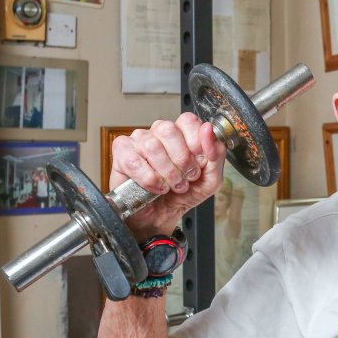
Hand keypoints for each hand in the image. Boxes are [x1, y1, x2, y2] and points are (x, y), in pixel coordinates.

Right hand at [110, 113, 225, 238]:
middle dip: (181, 160)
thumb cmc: (185, 195)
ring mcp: (138, 141)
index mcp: (182, 133)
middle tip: (185, 178)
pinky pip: (134, 161)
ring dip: (166, 173)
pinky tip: (156, 187)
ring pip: (152, 146)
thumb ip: (216, 154)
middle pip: (168, 130)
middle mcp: (159, 133)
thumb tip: (209, 129)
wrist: (163, 217)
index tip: (198, 164)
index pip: (188, 121)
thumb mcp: (210, 179)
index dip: (195, 143)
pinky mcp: (122, 153)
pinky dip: (149, 179)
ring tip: (171, 185)